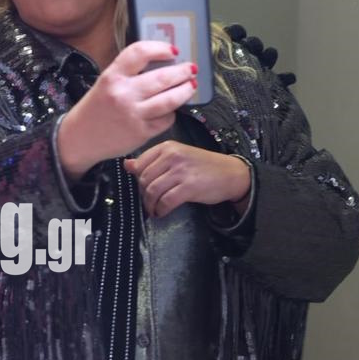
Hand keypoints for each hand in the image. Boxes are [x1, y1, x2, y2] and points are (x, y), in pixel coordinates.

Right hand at [57, 40, 195, 179]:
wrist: (81, 138)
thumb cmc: (96, 108)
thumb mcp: (106, 83)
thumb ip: (129, 73)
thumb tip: (162, 63)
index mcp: (112, 76)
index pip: (140, 53)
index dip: (160, 48)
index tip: (172, 50)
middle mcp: (123, 94)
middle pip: (163, 77)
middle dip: (182, 71)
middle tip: (191, 69)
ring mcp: (133, 114)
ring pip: (170, 100)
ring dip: (185, 91)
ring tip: (191, 86)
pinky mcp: (141, 133)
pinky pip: (165, 119)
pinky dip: (171, 113)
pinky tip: (170, 109)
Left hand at [125, 140, 250, 217]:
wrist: (231, 173)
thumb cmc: (202, 166)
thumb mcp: (177, 157)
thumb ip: (153, 161)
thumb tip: (127, 165)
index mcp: (167, 147)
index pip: (140, 163)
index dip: (138, 179)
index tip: (143, 188)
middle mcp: (172, 156)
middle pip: (144, 178)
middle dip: (144, 194)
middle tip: (149, 202)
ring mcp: (181, 171)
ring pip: (153, 190)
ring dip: (150, 204)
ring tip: (154, 209)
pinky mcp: (189, 187)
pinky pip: (166, 201)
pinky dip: (161, 210)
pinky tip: (162, 212)